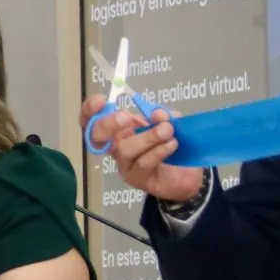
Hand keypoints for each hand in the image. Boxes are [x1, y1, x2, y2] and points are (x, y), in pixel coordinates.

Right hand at [79, 94, 204, 202]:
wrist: (190, 170)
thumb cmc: (172, 144)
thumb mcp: (169, 122)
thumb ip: (162, 116)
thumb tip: (156, 114)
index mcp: (119, 128)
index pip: (93, 119)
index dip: (90, 110)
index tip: (102, 100)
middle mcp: (116, 146)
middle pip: (95, 136)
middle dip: (108, 124)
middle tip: (126, 117)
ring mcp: (124, 164)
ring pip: (124, 149)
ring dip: (147, 137)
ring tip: (168, 131)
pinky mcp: (136, 178)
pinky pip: (142, 163)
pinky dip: (159, 150)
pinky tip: (172, 144)